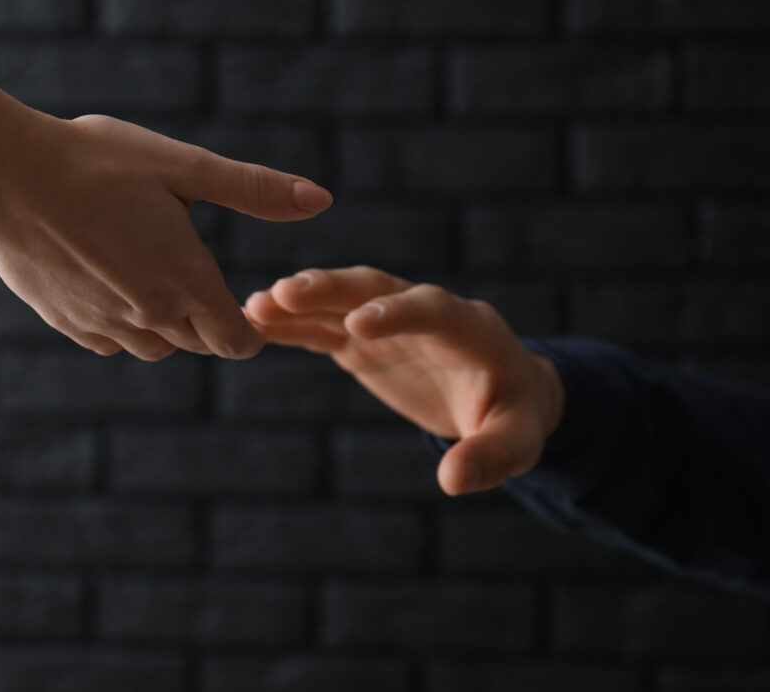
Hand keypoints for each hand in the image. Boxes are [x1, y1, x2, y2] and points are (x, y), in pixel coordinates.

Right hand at [0, 113, 332, 360]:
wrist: (4, 172)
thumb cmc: (98, 160)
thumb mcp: (185, 166)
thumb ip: (255, 190)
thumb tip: (323, 199)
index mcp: (187, 284)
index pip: (239, 341)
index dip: (251, 326)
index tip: (248, 302)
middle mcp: (149, 319)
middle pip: (199, 343)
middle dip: (208, 317)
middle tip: (196, 271)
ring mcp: (103, 326)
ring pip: (154, 346)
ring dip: (165, 322)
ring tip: (153, 269)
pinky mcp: (63, 322)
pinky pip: (108, 340)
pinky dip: (119, 321)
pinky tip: (109, 277)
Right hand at [244, 266, 563, 494]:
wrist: (503, 392)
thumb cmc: (515, 415)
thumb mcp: (517, 442)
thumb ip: (489, 457)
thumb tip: (452, 481)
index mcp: (468, 327)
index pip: (431, 309)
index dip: (396, 312)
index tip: (357, 325)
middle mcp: (423, 311)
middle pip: (375, 288)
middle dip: (332, 290)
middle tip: (284, 293)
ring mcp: (388, 321)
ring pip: (340, 301)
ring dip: (299, 300)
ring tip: (254, 305)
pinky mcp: (362, 339)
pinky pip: (322, 327)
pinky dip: (290, 324)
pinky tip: (251, 322)